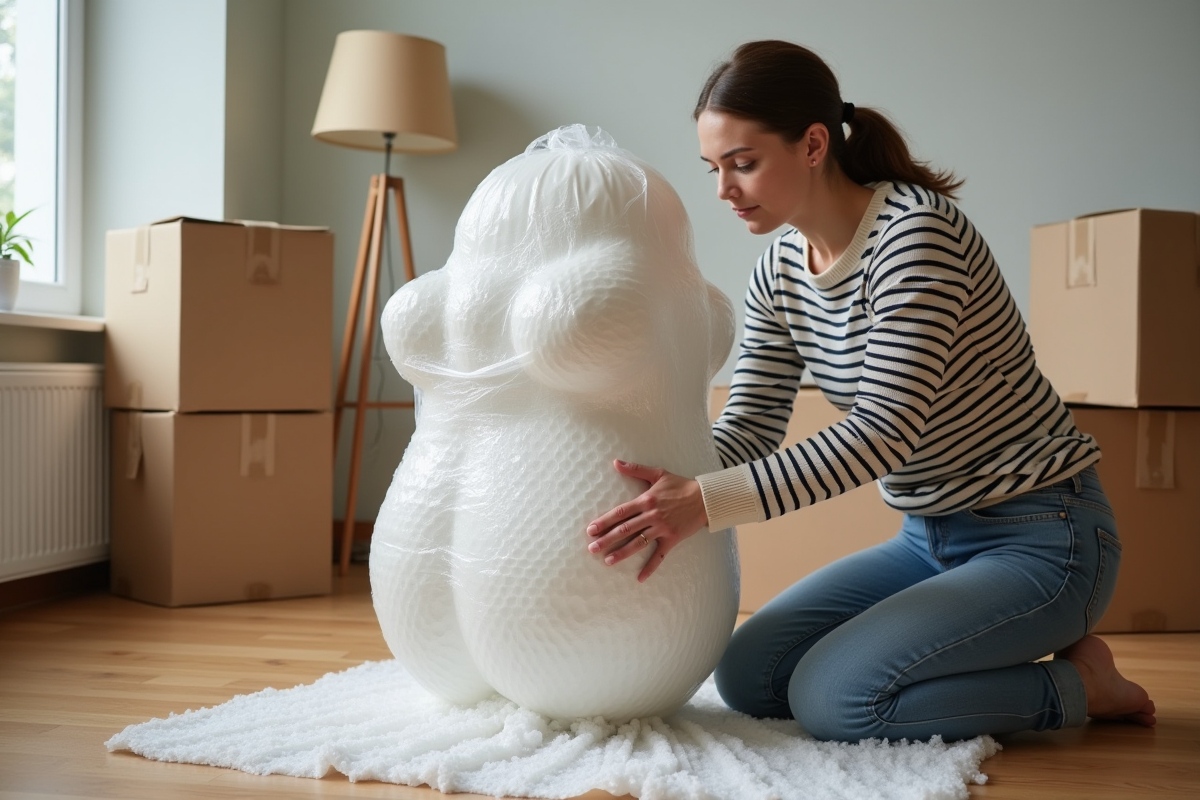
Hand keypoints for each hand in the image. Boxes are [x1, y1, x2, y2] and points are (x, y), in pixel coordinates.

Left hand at [586, 460, 708, 582]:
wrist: (705, 498)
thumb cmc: (680, 485)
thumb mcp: (658, 474)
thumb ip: (635, 469)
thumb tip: (615, 462)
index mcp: (646, 500)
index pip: (621, 512)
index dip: (605, 521)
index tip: (591, 529)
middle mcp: (652, 515)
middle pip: (626, 529)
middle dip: (607, 539)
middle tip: (592, 548)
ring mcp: (662, 528)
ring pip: (638, 543)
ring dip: (622, 553)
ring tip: (607, 561)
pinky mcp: (672, 539)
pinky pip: (659, 556)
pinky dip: (650, 568)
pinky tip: (640, 578)